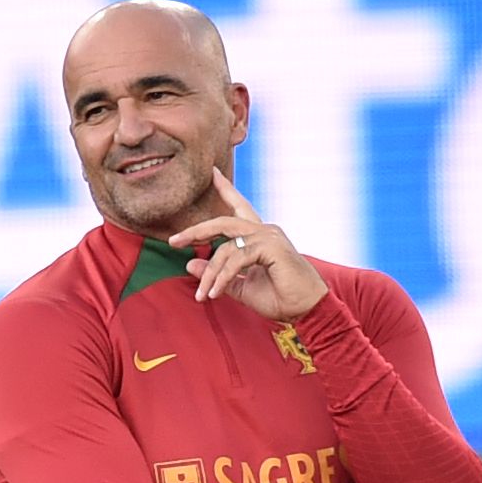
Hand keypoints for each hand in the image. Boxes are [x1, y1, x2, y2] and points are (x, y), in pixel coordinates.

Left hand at [176, 177, 328, 318]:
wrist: (308, 310)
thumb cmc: (281, 298)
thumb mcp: (241, 287)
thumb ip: (218, 274)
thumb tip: (190, 263)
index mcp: (260, 236)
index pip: (239, 208)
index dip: (225, 190)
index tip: (213, 172)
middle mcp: (265, 230)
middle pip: (223, 222)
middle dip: (196, 230)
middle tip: (173, 241)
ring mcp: (269, 235)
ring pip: (225, 247)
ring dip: (210, 272)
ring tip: (202, 294)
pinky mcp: (271, 246)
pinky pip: (235, 258)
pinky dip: (222, 277)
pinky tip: (216, 293)